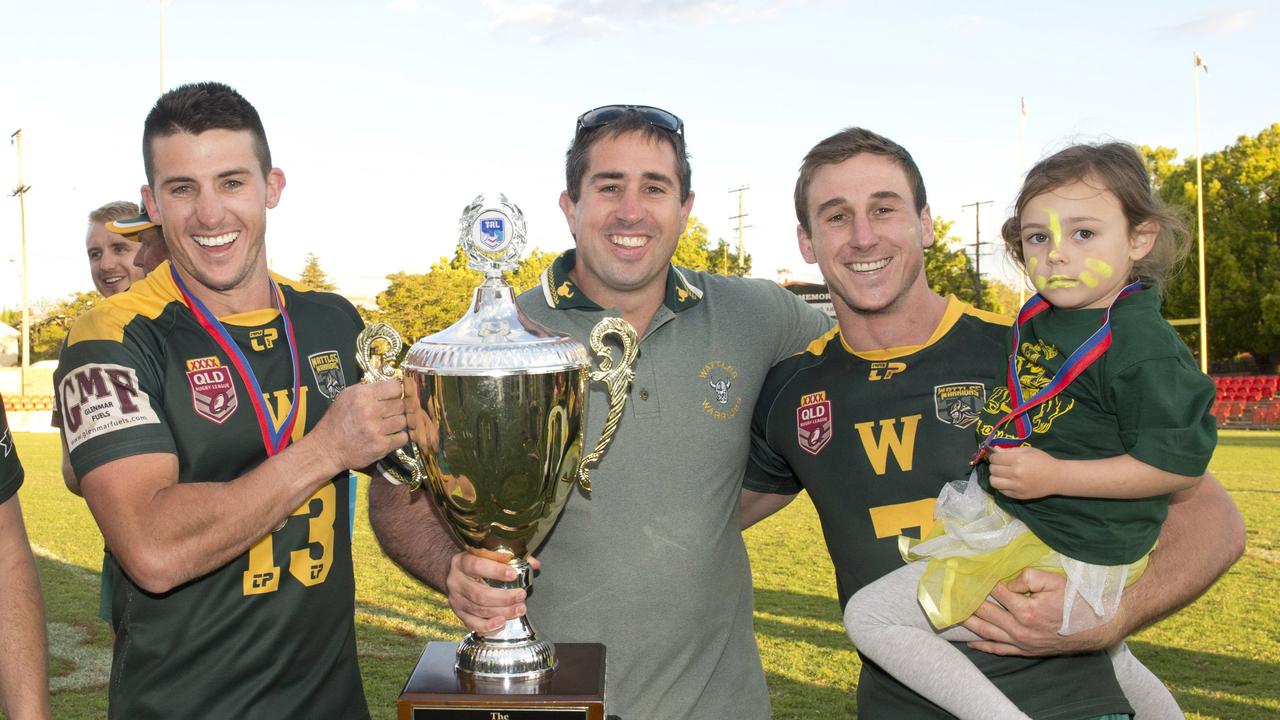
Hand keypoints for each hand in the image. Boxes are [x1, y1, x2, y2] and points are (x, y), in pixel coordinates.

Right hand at [314, 379, 408, 471]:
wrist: (327, 448)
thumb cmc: (337, 421)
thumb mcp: (346, 396)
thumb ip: (368, 389)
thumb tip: (391, 386)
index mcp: (362, 395)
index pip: (395, 387)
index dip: (396, 392)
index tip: (393, 396)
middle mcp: (370, 411)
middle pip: (401, 404)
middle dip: (397, 408)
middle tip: (388, 413)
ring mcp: (376, 430)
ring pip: (403, 421)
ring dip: (398, 423)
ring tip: (387, 425)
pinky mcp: (381, 446)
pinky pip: (403, 437)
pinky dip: (398, 437)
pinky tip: (388, 436)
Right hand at [445, 552, 541, 633]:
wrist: (455, 574)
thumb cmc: (477, 563)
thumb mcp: (488, 555)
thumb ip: (512, 558)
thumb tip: (535, 565)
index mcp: (462, 562)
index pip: (477, 566)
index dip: (496, 571)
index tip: (514, 574)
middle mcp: (456, 582)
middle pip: (479, 594)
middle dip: (504, 598)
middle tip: (521, 595)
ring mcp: (456, 600)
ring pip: (478, 610)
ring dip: (502, 612)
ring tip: (519, 609)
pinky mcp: (459, 614)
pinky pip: (473, 624)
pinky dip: (488, 626)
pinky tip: (502, 622)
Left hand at [961, 568, 1112, 655]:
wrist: (1098, 626)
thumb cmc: (1076, 600)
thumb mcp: (1052, 580)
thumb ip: (1025, 577)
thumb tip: (1005, 581)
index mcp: (1025, 610)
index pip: (995, 593)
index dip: (981, 582)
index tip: (966, 573)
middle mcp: (1020, 630)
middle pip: (985, 613)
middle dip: (967, 602)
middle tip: (950, 592)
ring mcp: (1022, 643)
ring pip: (987, 633)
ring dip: (969, 623)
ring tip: (952, 614)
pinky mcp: (1027, 651)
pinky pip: (1000, 650)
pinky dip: (984, 646)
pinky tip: (970, 642)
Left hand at [986, 446, 1061, 499]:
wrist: (1057, 477)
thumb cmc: (1043, 461)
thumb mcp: (1028, 451)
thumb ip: (1010, 450)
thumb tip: (994, 449)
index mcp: (1018, 460)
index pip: (995, 458)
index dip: (993, 457)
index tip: (997, 457)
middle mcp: (1015, 473)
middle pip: (993, 470)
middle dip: (994, 466)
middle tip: (1000, 465)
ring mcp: (1016, 486)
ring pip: (993, 482)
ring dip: (994, 477)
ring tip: (1001, 475)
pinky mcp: (1018, 495)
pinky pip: (1001, 491)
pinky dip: (1001, 486)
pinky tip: (1007, 482)